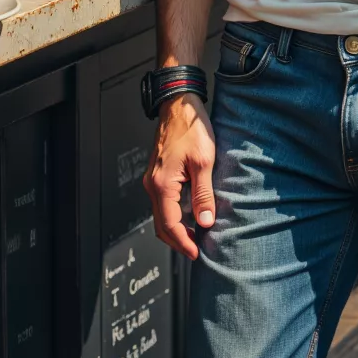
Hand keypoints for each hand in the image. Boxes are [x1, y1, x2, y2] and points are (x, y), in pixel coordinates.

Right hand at [144, 94, 216, 260]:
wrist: (179, 104)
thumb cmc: (191, 128)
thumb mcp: (203, 162)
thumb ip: (203, 195)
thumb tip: (205, 222)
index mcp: (162, 185)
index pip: (169, 225)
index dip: (183, 242)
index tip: (197, 253)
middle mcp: (152, 184)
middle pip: (161, 225)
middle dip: (177, 240)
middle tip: (196, 250)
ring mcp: (153, 179)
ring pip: (161, 214)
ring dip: (176, 228)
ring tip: (195, 236)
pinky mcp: (158, 173)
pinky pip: (163, 202)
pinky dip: (173, 215)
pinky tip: (189, 215)